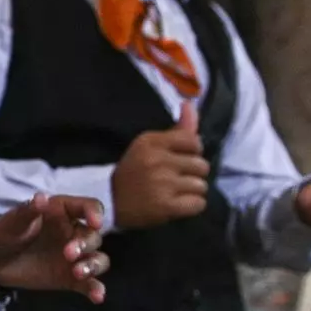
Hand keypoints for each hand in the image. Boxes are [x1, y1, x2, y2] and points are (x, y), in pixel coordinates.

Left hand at [0, 193, 109, 303]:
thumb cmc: (3, 233)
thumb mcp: (11, 221)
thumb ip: (27, 211)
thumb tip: (42, 198)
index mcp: (63, 213)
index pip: (88, 207)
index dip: (95, 213)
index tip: (94, 222)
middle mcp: (74, 233)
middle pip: (93, 236)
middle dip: (85, 244)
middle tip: (68, 253)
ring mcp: (75, 257)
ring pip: (98, 259)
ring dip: (93, 265)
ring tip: (78, 273)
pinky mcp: (71, 278)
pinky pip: (88, 283)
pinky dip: (95, 289)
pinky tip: (97, 296)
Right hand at [111, 102, 209, 228]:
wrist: (108, 203)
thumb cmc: (132, 173)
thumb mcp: (148, 147)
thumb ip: (175, 129)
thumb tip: (190, 104)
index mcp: (151, 142)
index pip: (193, 141)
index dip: (192, 152)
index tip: (179, 160)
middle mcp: (157, 160)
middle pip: (202, 166)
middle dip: (192, 174)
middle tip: (175, 180)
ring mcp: (162, 184)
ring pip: (201, 186)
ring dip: (192, 192)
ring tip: (175, 193)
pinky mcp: (165, 206)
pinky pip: (198, 204)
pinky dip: (191, 206)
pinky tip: (177, 205)